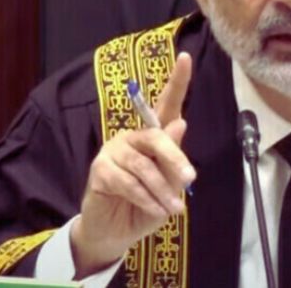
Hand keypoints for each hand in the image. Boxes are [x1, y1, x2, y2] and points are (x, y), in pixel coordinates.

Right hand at [71, 52, 195, 276]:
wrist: (117, 232)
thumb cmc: (148, 205)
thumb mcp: (170, 186)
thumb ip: (174, 159)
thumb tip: (179, 123)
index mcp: (152, 136)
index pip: (166, 104)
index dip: (177, 81)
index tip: (186, 57)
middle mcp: (132, 137)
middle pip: (155, 136)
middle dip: (175, 159)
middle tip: (190, 179)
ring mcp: (113, 151)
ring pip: (144, 166)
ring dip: (162, 190)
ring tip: (173, 208)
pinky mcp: (100, 170)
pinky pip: (129, 182)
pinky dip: (146, 198)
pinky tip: (154, 209)